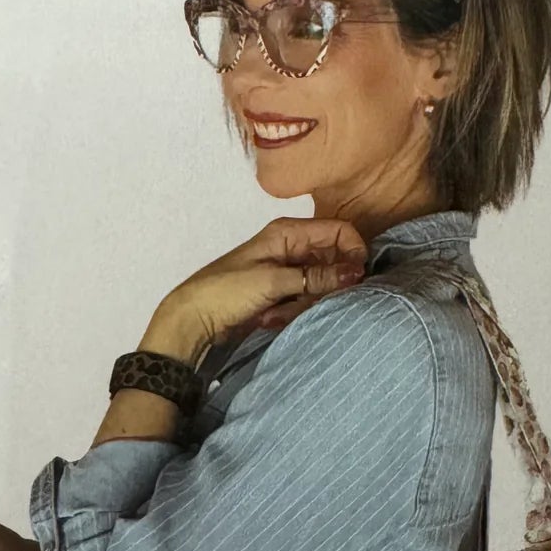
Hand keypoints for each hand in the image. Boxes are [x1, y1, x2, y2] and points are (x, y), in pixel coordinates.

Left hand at [148, 216, 369, 358]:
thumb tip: (356, 272)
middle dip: (323, 286)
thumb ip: (317, 276)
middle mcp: (292, 248)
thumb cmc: (226, 291)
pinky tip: (269, 318)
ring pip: (321, 285)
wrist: (194, 319)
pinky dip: (292, 312)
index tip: (353, 279)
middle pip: (333, 262)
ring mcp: (288, 271)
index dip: (351, 253)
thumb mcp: (274, 282)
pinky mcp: (284, 293)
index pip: (339, 231)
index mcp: (288, 232)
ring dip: (303, 304)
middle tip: (303, 301)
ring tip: (273, 312)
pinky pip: (306, 300)